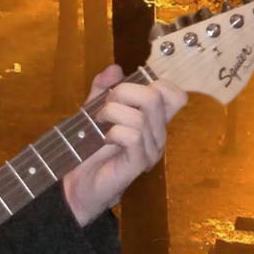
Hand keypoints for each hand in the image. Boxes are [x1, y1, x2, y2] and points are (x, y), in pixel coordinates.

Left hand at [61, 64, 187, 224]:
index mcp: (153, 120)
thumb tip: (115, 69)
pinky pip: (132, 136)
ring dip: (112, 113)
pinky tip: (105, 139)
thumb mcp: (94, 110)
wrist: (78, 184)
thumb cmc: (90, 149)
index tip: (127, 90)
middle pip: (156, 97)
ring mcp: (151, 150)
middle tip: (105, 106)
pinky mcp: (138, 163)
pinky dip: (113, 132)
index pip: (175, 95)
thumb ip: (103, 89)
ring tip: (99, 124)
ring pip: (140, 116)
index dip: (155, 83)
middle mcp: (158, 134)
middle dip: (124, 92)